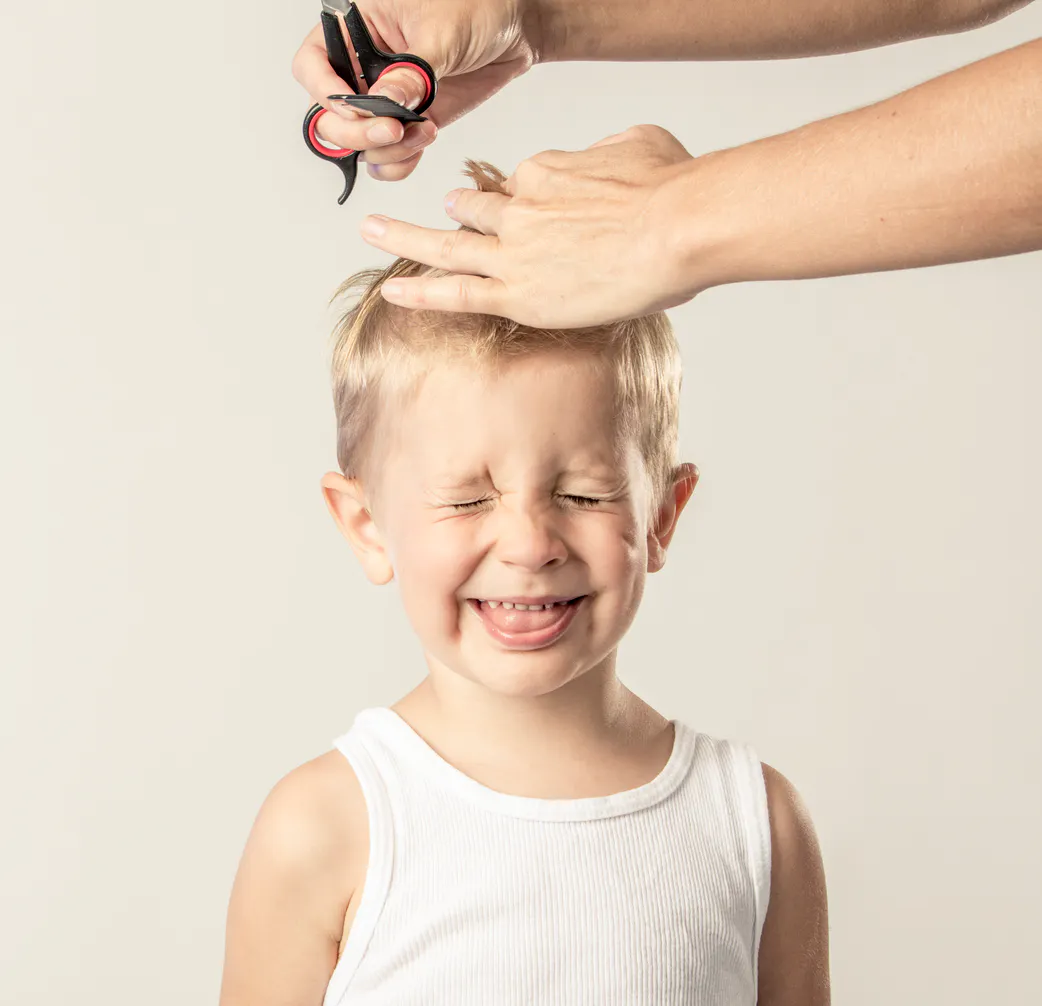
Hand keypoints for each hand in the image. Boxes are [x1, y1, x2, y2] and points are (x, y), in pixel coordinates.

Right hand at [291, 0, 538, 180]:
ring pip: (359, 142)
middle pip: (330, 115)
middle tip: (391, 130)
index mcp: (356, 29)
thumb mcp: (439, 34)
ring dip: (386, 150)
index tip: (354, 106)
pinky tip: (422, 143)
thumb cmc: (474, 6)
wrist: (513, 26)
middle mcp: (363, 67)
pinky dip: (400, 162)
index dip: (325, 91)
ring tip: (422, 133)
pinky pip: (388, 155)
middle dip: (357, 132)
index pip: (313, 65)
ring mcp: (385, 98)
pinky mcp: (409, 121)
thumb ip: (411, 72)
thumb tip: (384, 102)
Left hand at [359, 124, 703, 326]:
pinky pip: (456, 293)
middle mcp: (519, 208)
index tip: (537, 211)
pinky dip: (420, 292)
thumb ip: (608, 148)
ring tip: (373, 230)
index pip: (519, 186)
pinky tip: (391, 291)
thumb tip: (607, 155)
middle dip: (458, 209)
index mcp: (545, 172)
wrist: (676, 227)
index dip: (524, 199)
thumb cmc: (669, 187)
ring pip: (448, 244)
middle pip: (475, 209)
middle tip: (444, 210)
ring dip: (406, 237)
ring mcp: (512, 252)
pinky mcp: (517, 293)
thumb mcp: (639, 140)